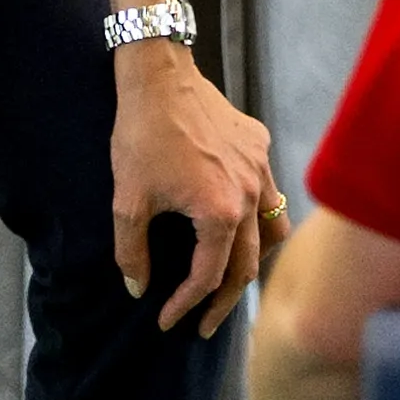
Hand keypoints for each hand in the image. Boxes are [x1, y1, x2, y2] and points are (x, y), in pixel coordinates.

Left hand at [109, 43, 283, 335]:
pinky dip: (257, 215)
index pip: (208, 276)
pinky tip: (234, 216)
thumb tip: (137, 288)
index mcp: (220, 212)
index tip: (165, 321)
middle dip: (223, 302)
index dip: (185, 305)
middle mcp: (249, 194)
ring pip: (273, 230)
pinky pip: (268, 192)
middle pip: (248, 266)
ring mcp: (260, 169)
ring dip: (253, 260)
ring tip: (231, 276)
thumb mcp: (127, 200)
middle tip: (204, 324)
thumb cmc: (141, 135)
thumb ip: (132, 251)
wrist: (160, 75)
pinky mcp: (259, 146)